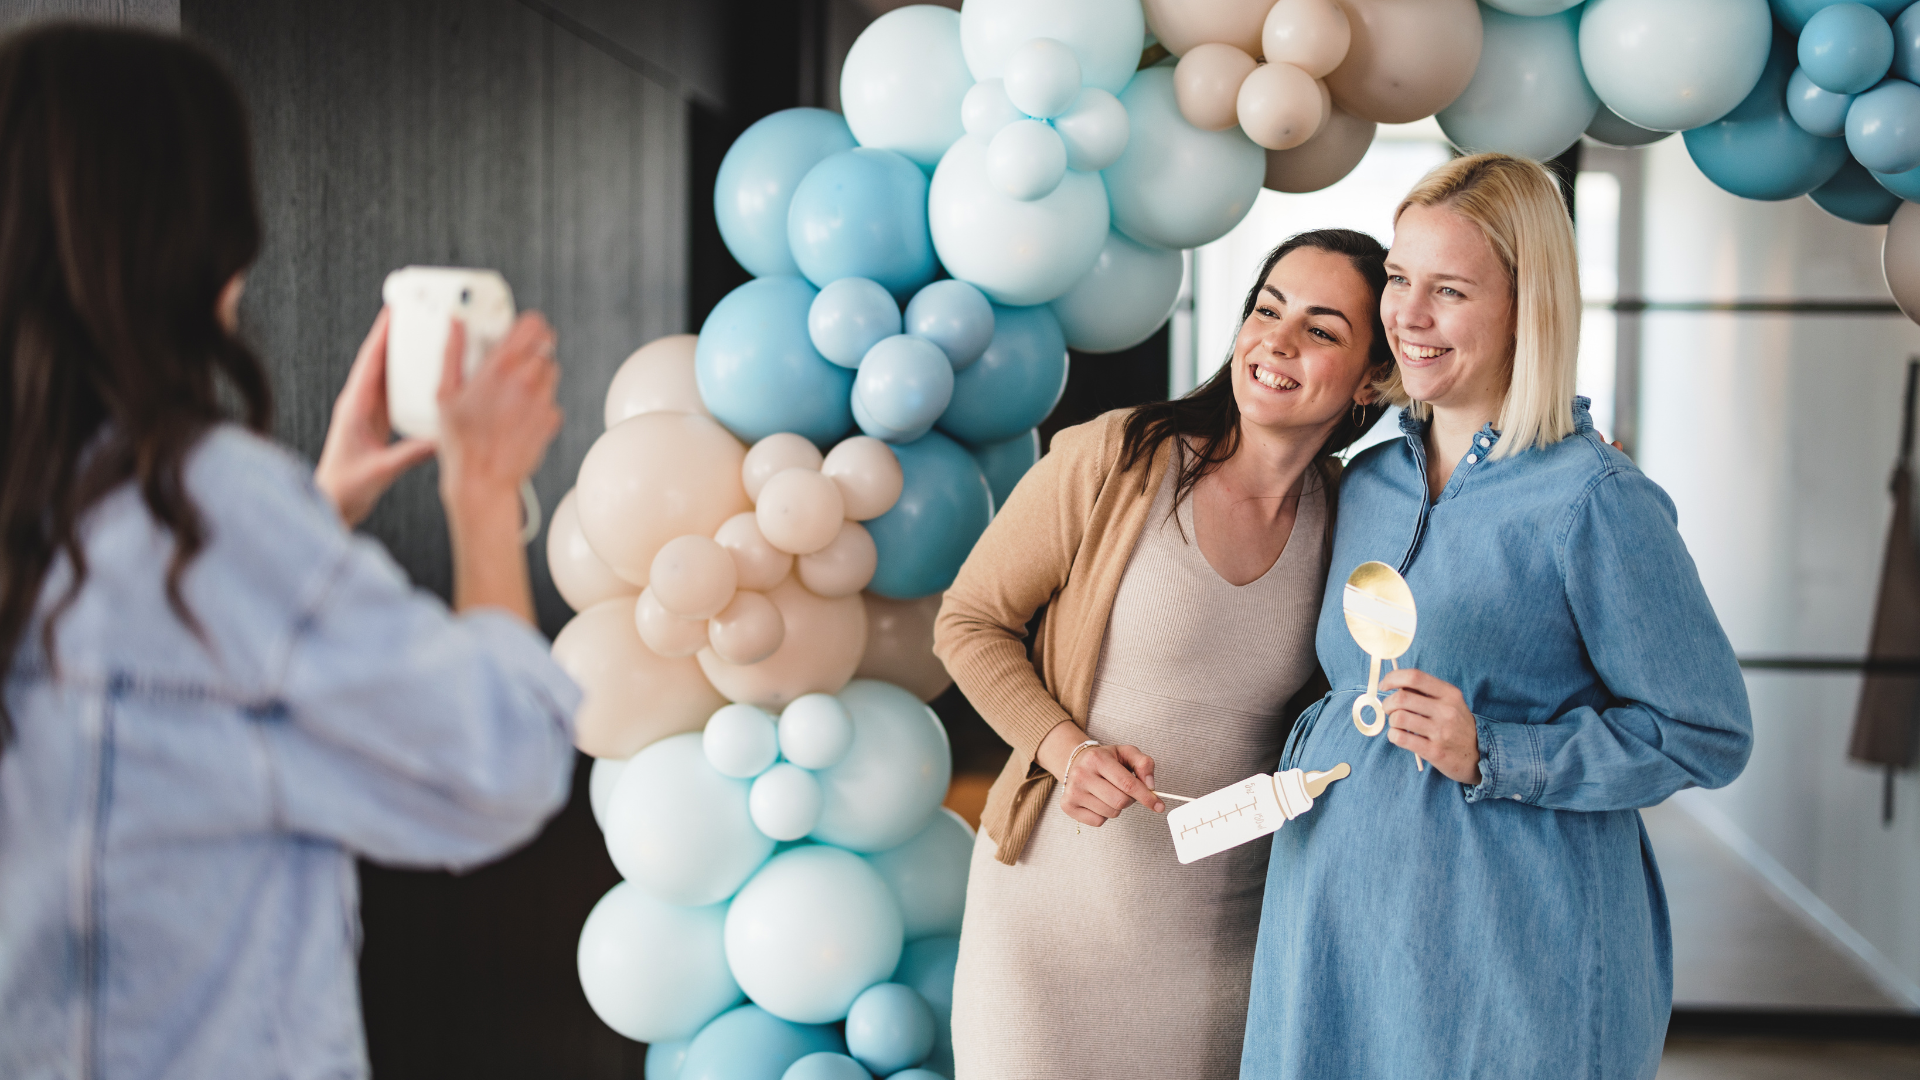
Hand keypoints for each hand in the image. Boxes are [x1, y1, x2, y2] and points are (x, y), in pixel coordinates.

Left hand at [314, 308, 435, 525]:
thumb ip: (409, 455)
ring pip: (384, 375)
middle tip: (411, 313)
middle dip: (393, 335)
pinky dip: (405, 378)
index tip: (393, 311)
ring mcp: (366, 413)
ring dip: (400, 354)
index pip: (369, 363)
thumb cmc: (344, 488)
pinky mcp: (374, 423)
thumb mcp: (380, 471)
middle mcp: (358, 405)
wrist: (331, 504)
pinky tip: (420, 373)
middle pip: (377, 361)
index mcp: (354, 408)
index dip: (381, 335)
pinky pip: (391, 392)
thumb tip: (438, 439)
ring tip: (419, 335)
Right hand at [436, 311, 562, 508]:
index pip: (533, 323)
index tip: (521, 329)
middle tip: (515, 360)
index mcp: (501, 366)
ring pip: (551, 371)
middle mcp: (527, 379)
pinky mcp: (552, 419)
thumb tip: (456, 323)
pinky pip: (552, 400)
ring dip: (537, 374)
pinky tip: (519, 414)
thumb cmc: (461, 442)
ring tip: (514, 391)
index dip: (528, 323)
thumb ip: (453, 352)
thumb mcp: (445, 393)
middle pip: (546, 345)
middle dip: (532, 348)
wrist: (483, 480)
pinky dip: (540, 402)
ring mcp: (543, 400)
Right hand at [1060, 743, 1165, 827]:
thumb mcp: (1127, 753)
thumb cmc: (1106, 760)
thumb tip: (1150, 785)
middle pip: (1120, 801)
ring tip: (1110, 793)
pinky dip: (1104, 815)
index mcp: (1097, 758)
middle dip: (1130, 800)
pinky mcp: (1067, 806)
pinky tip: (1098, 801)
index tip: (1159, 806)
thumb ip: (1144, 763)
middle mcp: (1081, 774)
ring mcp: (1072, 791)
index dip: (1147, 797)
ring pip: (1110, 813)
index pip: (1128, 783)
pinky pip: (1098, 821)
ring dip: (1117, 807)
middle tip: (1126, 791)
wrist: (1077, 762)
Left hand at [1379, 667, 1483, 784]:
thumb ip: (1425, 693)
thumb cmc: (1457, 726)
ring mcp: (1441, 732)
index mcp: (1450, 694)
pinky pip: (1401, 738)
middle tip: (1389, 709)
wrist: (1479, 756)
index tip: (1384, 685)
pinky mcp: (1435, 751)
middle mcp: (1447, 710)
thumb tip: (1394, 683)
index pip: (1414, 677)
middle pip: (1401, 698)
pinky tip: (1399, 736)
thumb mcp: (1450, 703)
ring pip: (1398, 718)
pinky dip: (1393, 735)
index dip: (1393, 678)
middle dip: (1388, 703)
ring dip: (1391, 721)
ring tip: (1397, 724)